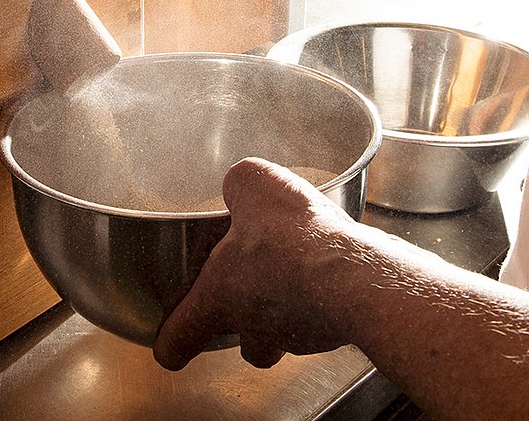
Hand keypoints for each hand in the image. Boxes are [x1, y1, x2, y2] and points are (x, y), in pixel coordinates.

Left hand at [152, 157, 371, 370]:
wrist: (359, 275)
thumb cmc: (298, 243)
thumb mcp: (254, 186)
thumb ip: (239, 184)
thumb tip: (239, 182)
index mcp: (219, 297)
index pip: (179, 339)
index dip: (169, 343)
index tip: (168, 345)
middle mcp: (255, 326)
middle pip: (241, 343)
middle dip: (242, 324)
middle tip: (248, 298)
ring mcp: (298, 334)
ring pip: (284, 337)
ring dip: (286, 314)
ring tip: (296, 279)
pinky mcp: (336, 330)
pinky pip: (324, 319)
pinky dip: (325, 300)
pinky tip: (330, 269)